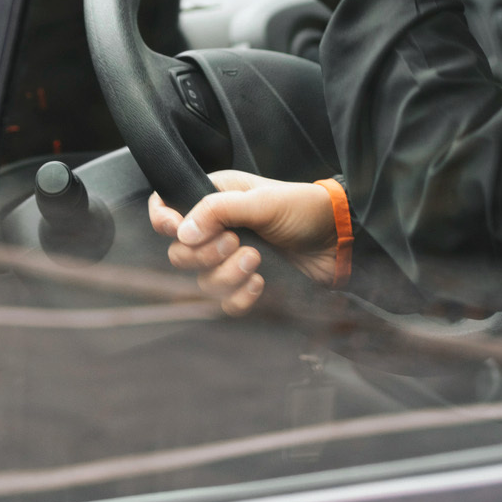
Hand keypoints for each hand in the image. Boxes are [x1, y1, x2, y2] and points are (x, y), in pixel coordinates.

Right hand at [148, 170, 337, 315]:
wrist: (338, 240)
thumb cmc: (305, 208)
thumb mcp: (263, 201)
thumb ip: (219, 210)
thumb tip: (182, 232)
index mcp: (213, 198)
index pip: (167, 208)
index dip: (163, 220)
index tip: (174, 228)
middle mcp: (216, 229)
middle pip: (180, 253)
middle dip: (204, 254)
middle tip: (236, 242)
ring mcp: (230, 259)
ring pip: (202, 281)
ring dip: (227, 274)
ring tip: (257, 259)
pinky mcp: (245, 284)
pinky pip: (225, 303)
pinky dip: (240, 297)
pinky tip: (261, 282)